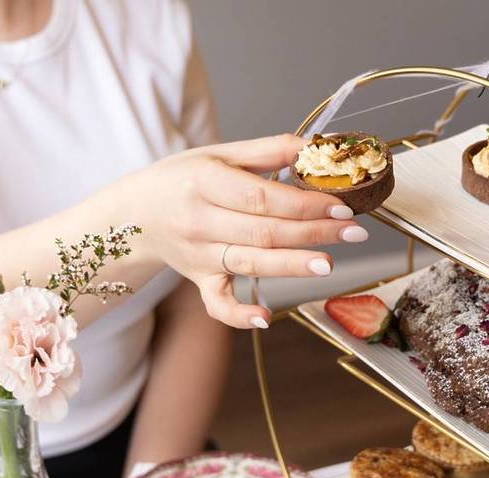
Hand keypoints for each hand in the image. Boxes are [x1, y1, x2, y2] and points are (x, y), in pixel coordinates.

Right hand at [95, 134, 368, 327]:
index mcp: (204, 182)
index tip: (341, 204)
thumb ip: (267, 151)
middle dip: (313, 232)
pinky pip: (217, 303)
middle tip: (353, 232)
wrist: (135, 213)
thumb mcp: (219, 154)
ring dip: (292, 266)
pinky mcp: (198, 280)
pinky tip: (266, 318)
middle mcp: (199, 220)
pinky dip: (238, 315)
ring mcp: (198, 255)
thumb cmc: (184, 179)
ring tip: (328, 265)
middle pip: (263, 231)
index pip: (262, 197)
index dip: (305, 202)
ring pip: (251, 263)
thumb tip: (314, 148)